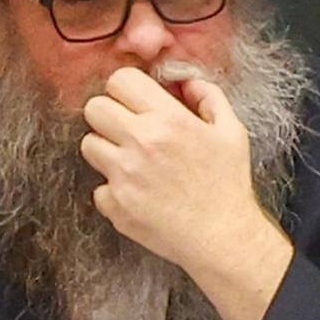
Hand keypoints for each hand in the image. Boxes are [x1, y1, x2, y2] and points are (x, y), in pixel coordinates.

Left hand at [79, 64, 293, 319]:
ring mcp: (122, 176)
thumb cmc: (229, 184)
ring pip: (88, 145)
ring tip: (132, 163)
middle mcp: (140, 143)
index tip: (136, 102)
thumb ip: (209, 97)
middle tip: (128, 130)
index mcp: (168, 120)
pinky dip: (114, 191)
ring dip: (106, 150)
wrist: (223, 238)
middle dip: (109, 114)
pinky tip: (138, 195)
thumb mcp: (232, 132)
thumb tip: (184, 81)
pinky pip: (98, 187)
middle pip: (94, 108)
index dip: (127, 89)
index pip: (120, 81)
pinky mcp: (115, 204)